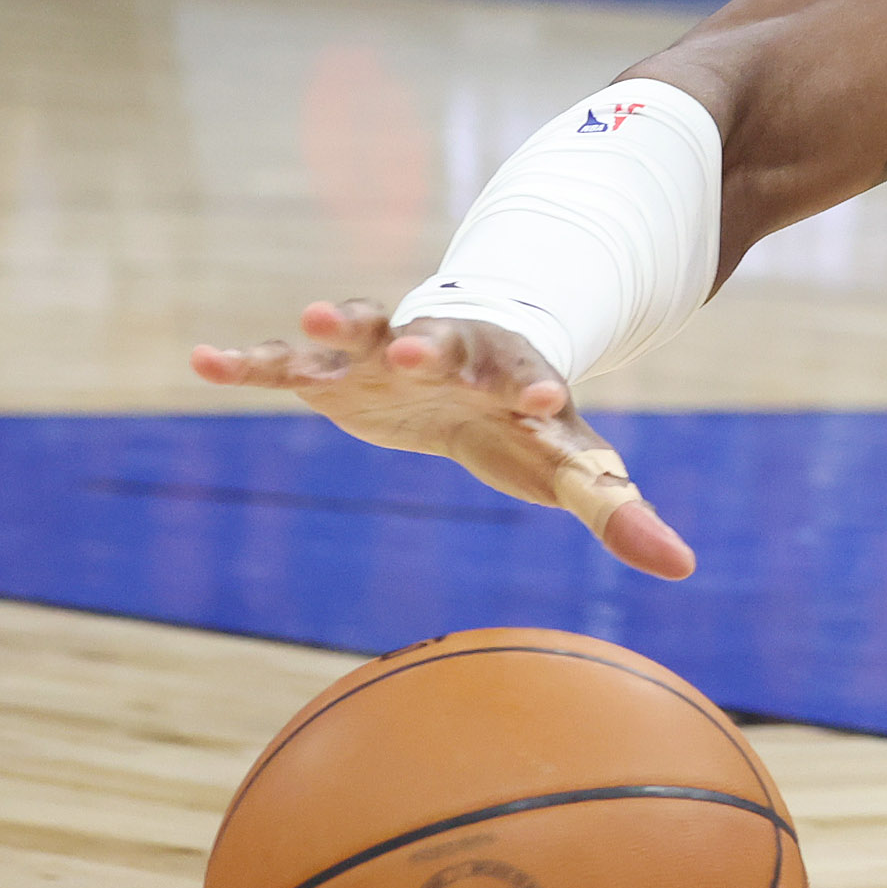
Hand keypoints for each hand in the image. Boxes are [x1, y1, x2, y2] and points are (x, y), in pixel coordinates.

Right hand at [187, 301, 697, 578]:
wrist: (469, 368)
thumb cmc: (528, 420)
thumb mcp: (572, 465)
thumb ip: (618, 511)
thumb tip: (682, 567)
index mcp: (512, 373)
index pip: (529, 377)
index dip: (535, 387)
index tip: (546, 398)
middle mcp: (449, 351)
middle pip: (444, 342)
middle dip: (434, 345)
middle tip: (423, 347)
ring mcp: (387, 354)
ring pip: (365, 332)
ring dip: (344, 326)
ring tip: (317, 319)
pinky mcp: (334, 370)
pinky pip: (285, 361)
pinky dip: (249, 358)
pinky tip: (204, 358)